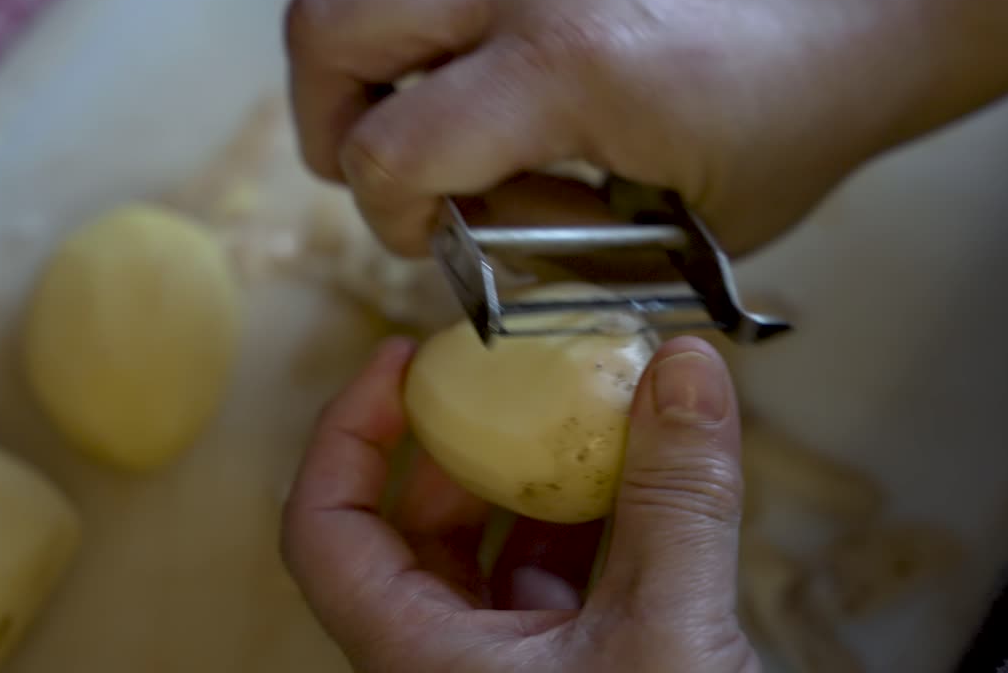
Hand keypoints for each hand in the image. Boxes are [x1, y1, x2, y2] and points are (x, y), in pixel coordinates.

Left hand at [281, 336, 758, 672]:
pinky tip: (643, 490)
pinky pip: (562, 587)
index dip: (347, 434)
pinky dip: (596, 531)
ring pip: (496, 558)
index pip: (327, 528)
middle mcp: (448, 669)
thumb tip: (680, 377)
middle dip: (467, 446)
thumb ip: (676, 501)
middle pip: (416, 530)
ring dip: (543, 484)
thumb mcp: (667, 637)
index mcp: (419, 662)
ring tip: (590, 421)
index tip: (397, 365)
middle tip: (510, 380)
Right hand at [286, 0, 1007, 257]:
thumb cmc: (799, 110)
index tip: (427, 234)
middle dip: (326, 118)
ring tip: (395, 78)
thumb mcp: (683, 226)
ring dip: (346, 28)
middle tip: (375, 156)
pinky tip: (435, 20)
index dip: (388, 215)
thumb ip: (556, 241)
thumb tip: (467, 227)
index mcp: (568, 72)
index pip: (391, 150)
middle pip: (328, 28)